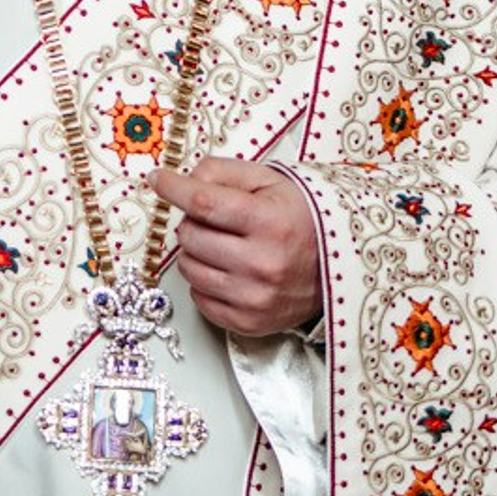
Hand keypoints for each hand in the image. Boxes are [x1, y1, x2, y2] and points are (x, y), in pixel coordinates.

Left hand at [153, 159, 324, 339]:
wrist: (338, 267)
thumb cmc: (302, 219)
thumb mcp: (271, 182)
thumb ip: (224, 173)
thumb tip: (184, 180)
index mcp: (271, 222)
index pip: (204, 203)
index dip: (174, 188)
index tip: (158, 179)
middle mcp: (263, 263)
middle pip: (191, 236)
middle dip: (192, 222)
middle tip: (212, 220)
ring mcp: (255, 297)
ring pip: (189, 269)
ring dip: (195, 252)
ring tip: (220, 245)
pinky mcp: (249, 322)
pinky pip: (199, 299)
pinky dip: (204, 282)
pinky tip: (226, 270)